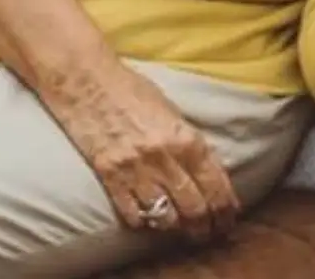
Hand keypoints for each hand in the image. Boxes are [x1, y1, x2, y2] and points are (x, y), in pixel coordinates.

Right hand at [42, 60, 240, 241]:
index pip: (216, 184)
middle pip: (194, 207)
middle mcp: (164, 157)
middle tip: (207, 233)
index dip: (226, 209)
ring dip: (175, 227)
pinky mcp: (109, 177)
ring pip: (165, 217)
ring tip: (179, 228)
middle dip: (205, 226)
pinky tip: (147, 219)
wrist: (86, 80)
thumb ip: (188, 141)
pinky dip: (142, 221)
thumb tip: (205, 169)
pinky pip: (132, 213)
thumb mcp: (172, 111)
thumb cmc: (130, 89)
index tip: (228, 219)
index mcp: (186, 138)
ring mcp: (136, 170)